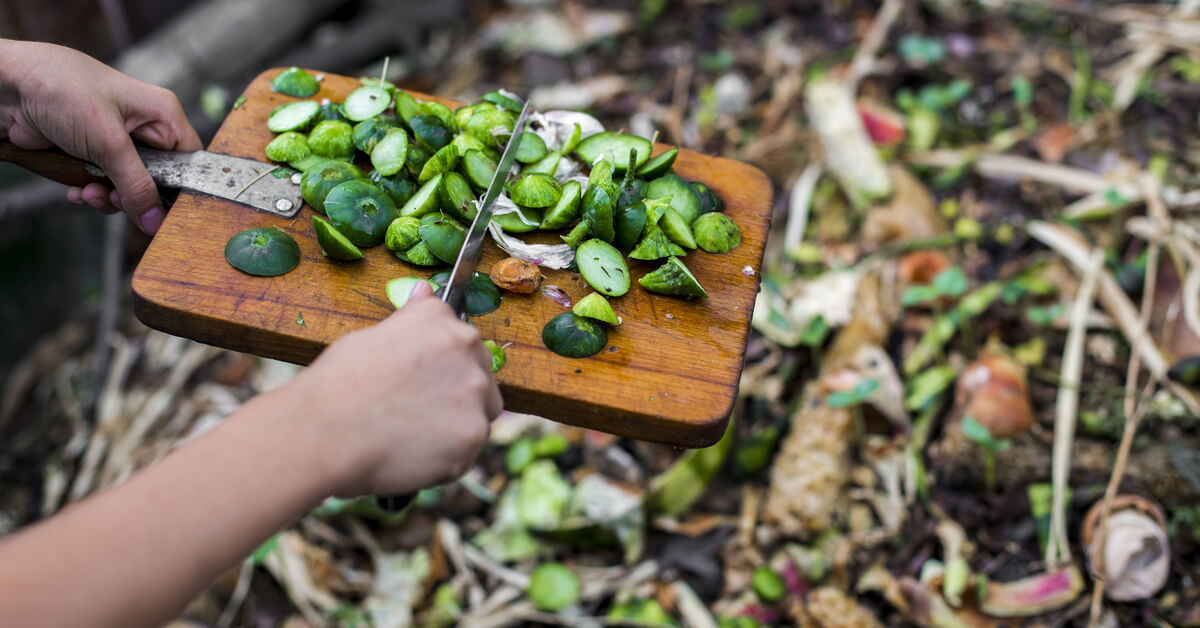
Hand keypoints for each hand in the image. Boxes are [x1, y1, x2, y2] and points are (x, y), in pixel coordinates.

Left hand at [0, 39, 201, 232]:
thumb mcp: (108, 142)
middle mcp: (144, 129)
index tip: (164, 213)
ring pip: (130, 188)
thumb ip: (136, 186)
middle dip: (134, 196)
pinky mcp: (92, 154)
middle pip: (159, 181)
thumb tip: (155, 222)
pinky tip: (77, 190)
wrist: (6, 88)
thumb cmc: (62, 91)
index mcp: (162, 116)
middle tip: (115, 199)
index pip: (190, 162)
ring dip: (109, 198)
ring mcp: (117, 143)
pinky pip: (105, 186)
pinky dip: (91, 193)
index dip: (181, 190)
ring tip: (89, 192)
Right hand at [284, 281, 503, 496]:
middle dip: (455, 393)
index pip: (461, 341)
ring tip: (410, 436)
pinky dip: (446, 458)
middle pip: (480, 375)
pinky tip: (412, 456)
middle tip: (415, 411)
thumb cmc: (338, 383)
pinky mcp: (472, 436)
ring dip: (455, 426)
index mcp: (442, 322)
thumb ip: (411, 320)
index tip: (422, 381)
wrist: (324, 432)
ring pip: (479, 414)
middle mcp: (468, 351)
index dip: (440, 366)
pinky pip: (468, 450)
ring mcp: (474, 395)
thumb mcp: (372, 336)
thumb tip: (425, 290)